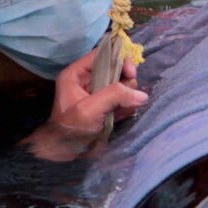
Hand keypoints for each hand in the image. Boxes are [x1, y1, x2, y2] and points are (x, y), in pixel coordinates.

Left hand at [21, 46, 145, 161]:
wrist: (65, 153)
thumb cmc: (71, 129)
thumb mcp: (90, 109)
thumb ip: (114, 96)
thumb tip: (141, 95)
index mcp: (77, 74)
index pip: (101, 54)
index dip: (118, 59)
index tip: (131, 72)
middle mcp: (87, 80)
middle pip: (115, 68)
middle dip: (125, 80)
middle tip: (130, 93)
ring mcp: (98, 93)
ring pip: (122, 84)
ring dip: (127, 96)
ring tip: (123, 109)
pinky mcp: (106, 106)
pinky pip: (123, 99)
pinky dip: (126, 106)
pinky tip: (122, 115)